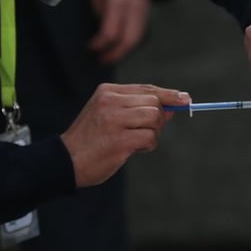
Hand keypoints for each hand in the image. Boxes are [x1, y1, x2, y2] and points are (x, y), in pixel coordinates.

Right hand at [61, 83, 188, 186]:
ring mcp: (115, 120)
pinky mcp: (120, 140)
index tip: (185, 99)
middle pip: (155, 103)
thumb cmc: (90, 140)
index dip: (168, 94)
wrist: (64, 161)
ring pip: (155, 118)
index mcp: (107, 91)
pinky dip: (148, 145)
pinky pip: (150, 138)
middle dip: (157, 120)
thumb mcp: (109, 116)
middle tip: (144, 133)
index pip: (146, 89)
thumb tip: (171, 108)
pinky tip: (133, 150)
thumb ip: (137, 109)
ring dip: (152, 134)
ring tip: (134, 142)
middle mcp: (111, 101)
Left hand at [88, 0, 151, 64]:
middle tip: (102, 61)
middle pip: (130, 40)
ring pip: (139, 37)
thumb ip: (99, 8)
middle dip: (116, 54)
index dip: (100, 44)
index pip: (111, 32)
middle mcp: (136, 6)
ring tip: (110, 57)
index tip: (90, 49)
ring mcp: (145, 7)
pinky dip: (130, 40)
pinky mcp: (147, 7)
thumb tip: (99, 28)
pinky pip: (141, 29)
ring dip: (124, 50)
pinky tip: (120, 45)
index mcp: (120, 0)